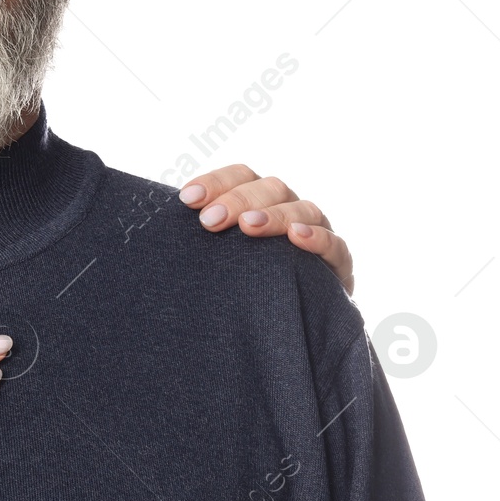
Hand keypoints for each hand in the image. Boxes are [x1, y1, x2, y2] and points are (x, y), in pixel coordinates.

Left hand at [178, 164, 353, 293]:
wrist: (294, 324)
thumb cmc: (246, 282)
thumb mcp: (222, 258)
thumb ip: (203, 239)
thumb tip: (162, 226)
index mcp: (260, 202)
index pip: (241, 176)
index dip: (216, 182)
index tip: (187, 199)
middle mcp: (289, 211)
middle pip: (270, 188)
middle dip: (238, 200)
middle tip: (210, 221)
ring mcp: (317, 233)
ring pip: (303, 209)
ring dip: (274, 215)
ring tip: (248, 226)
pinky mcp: (337, 264)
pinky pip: (335, 245)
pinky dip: (317, 238)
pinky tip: (296, 238)